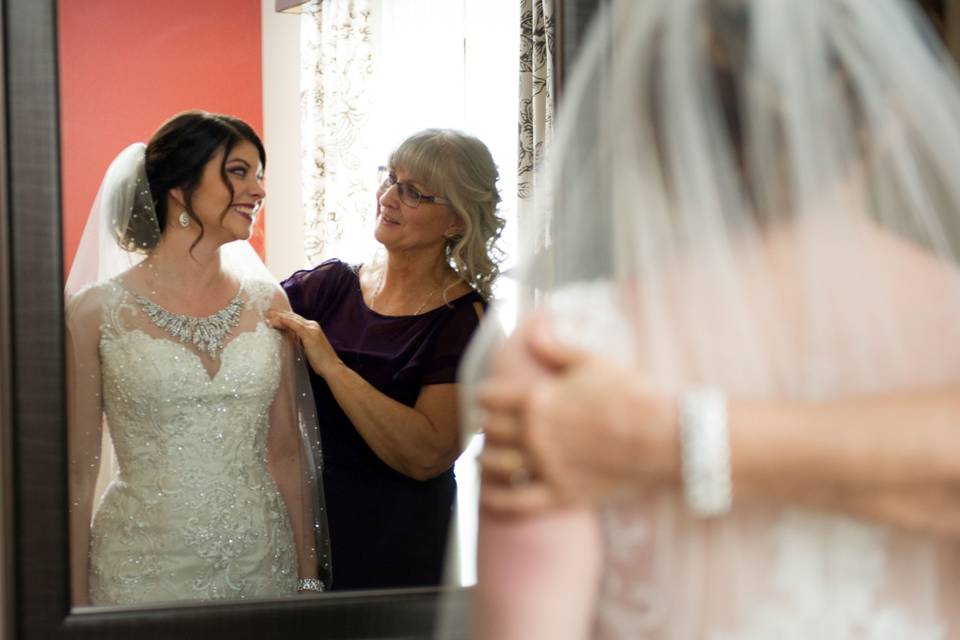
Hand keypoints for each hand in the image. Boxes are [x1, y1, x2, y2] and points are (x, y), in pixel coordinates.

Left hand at [265, 309, 342, 377]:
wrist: (331, 366)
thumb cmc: (320, 361)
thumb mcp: (307, 347)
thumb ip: (299, 340)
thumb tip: (288, 338)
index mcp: (311, 327)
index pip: (294, 319)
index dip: (282, 316)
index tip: (270, 315)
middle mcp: (312, 325)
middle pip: (292, 316)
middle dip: (278, 313)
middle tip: (265, 311)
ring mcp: (311, 329)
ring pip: (292, 319)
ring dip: (278, 316)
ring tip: (266, 314)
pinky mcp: (309, 334)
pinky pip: (295, 325)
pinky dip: (285, 321)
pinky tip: (277, 319)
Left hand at [478, 317, 679, 515]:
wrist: (665, 436)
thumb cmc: (632, 394)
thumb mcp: (594, 361)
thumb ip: (557, 348)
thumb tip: (533, 332)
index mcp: (538, 399)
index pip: (492, 398)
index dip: (484, 396)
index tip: (483, 398)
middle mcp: (535, 434)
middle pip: (491, 430)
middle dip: (486, 426)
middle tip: (486, 427)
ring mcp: (546, 466)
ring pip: (497, 465)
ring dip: (484, 459)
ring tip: (482, 457)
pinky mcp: (561, 494)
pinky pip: (516, 502)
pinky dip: (495, 498)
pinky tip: (487, 494)